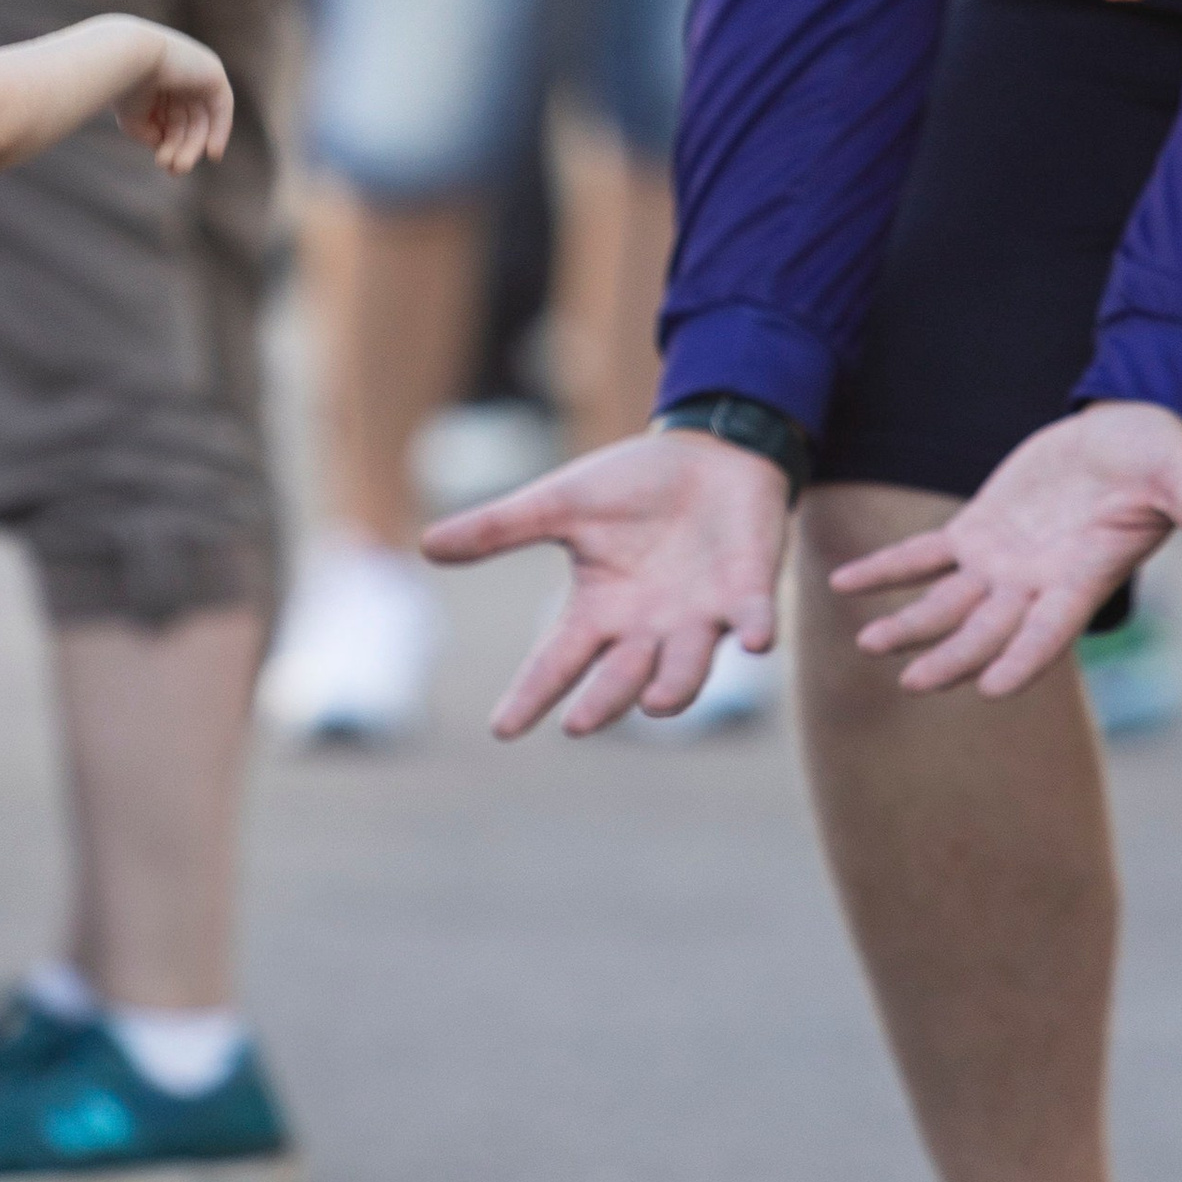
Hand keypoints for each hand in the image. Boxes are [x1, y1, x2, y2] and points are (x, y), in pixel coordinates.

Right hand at [112, 27, 233, 175]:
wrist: (128, 59)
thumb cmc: (123, 87)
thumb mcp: (134, 118)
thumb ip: (150, 133)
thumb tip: (163, 145)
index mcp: (157, 80)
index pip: (171, 118)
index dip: (170, 143)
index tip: (164, 164)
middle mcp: (179, 75)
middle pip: (188, 121)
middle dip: (182, 148)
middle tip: (175, 170)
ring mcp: (196, 72)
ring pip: (203, 118)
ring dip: (194, 145)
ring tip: (182, 166)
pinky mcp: (212, 72)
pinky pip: (222, 107)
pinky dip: (220, 131)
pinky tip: (212, 153)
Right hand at [424, 427, 786, 735]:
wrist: (709, 453)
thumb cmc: (633, 484)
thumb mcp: (561, 503)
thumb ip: (501, 529)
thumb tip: (425, 546)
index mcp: (600, 610)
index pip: (557, 661)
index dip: (531, 695)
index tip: (503, 728)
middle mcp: (648, 628)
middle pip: (621, 677)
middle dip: (604, 701)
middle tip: (580, 723)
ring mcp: (700, 616)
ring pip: (688, 667)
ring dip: (676, 686)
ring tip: (656, 703)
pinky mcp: (748, 592)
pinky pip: (754, 620)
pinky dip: (756, 630)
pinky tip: (756, 641)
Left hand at [831, 400, 1181, 699]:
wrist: (1127, 426)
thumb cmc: (1162, 454)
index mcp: (1085, 576)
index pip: (1051, 631)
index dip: (1023, 659)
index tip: (991, 690)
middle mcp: (1038, 580)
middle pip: (988, 631)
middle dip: (952, 658)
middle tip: (912, 684)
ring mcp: (1004, 559)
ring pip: (947, 603)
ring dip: (908, 623)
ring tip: (866, 644)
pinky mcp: (979, 528)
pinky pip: (923, 554)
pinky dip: (886, 568)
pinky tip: (843, 583)